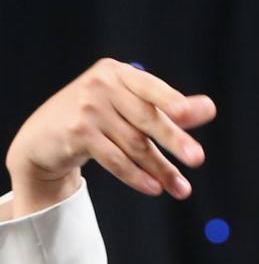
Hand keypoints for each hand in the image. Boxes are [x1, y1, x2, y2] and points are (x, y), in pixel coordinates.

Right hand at [5, 58, 216, 213]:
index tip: (191, 115)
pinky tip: (155, 188)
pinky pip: (115, 160)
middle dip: (175, 141)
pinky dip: (137, 176)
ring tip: (181, 189)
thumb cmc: (98, 118)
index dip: (172, 101)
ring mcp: (86, 108)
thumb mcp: (129, 106)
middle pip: (147, 118)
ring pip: (134, 144)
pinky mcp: (77, 133)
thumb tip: (208, 108)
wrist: (44, 136)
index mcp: (119, 73)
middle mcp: (101, 85)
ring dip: (161, 169)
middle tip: (198, 159)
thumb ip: (166, 107)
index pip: (151, 88)